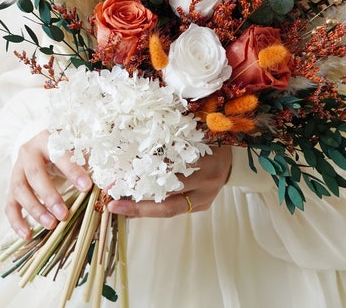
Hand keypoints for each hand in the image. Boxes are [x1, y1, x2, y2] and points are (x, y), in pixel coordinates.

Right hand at [6, 131, 92, 239]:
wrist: (44, 147)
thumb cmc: (67, 150)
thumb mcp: (80, 150)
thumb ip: (95, 163)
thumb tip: (112, 182)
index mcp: (48, 139)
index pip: (60, 155)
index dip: (73, 171)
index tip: (87, 187)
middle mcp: (28, 153)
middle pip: (35, 174)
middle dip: (50, 196)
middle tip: (64, 214)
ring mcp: (17, 170)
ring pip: (20, 190)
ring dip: (35, 210)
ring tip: (51, 225)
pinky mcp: (11, 187)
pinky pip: (9, 205)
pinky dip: (17, 221)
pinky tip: (28, 235)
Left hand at [106, 145, 231, 217]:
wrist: (233, 158)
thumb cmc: (210, 141)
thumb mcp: (194, 135)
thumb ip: (171, 140)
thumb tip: (136, 138)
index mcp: (205, 165)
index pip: (170, 176)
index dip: (145, 179)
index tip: (120, 177)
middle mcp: (205, 187)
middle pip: (168, 202)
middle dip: (138, 205)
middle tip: (112, 203)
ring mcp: (204, 200)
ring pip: (169, 209)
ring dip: (142, 209)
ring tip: (118, 206)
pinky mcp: (201, 206)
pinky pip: (174, 209)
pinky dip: (152, 207)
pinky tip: (134, 206)